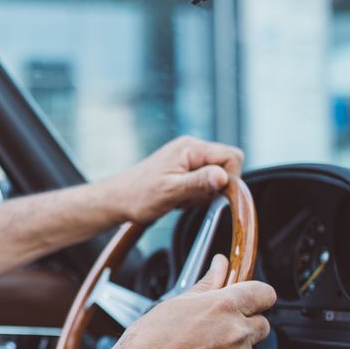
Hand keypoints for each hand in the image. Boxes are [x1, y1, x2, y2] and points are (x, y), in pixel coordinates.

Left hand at [106, 136, 243, 224]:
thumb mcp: (171, 191)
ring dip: (204, 193)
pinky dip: (196, 194)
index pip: (231, 156)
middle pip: (226, 166)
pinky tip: (178, 199)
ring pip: (216, 177)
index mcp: (190, 148)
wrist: (117, 200)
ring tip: (180, 198)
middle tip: (192, 197)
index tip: (216, 194)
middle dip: (216, 187)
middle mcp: (191, 148)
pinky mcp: (184, 169)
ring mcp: (187, 158)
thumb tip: (223, 176)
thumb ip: (199, 183)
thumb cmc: (138, 196)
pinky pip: (204, 183)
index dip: (231, 178)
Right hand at [111, 254, 273, 348]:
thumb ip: (208, 283)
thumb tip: (221, 265)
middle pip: (262, 323)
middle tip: (217, 330)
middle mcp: (237, 332)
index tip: (248, 300)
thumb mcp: (177, 302)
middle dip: (244, 324)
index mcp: (224, 306)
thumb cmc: (151, 340)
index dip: (256, 296)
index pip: (265, 293)